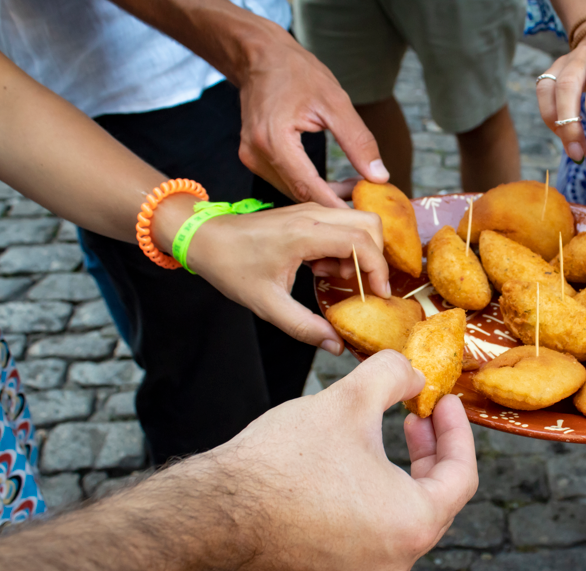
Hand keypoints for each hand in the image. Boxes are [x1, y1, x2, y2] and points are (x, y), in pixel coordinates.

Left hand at [186, 201, 390, 353]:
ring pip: (359, 224)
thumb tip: (336, 345)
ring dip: (358, 254)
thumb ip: (304, 327)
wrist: (206, 239)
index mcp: (304, 233)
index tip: (378, 294)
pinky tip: (320, 269)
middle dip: (374, 258)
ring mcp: (311, 211)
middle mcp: (313, 214)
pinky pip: (343, 226)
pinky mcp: (308, 214)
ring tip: (332, 279)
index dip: (377, 269)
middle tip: (358, 286)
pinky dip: (344, 249)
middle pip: (370, 225)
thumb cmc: (232, 266)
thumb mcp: (268, 305)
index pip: (360, 242)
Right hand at [206, 350, 478, 570]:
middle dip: (431, 449)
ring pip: (404, 514)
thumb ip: (393, 376)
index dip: (457, 432)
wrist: (213, 515)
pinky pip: (375, 529)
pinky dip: (377, 494)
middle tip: (419, 412)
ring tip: (386, 430)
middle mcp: (395, 559)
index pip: (462, 476)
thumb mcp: (349, 401)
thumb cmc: (282, 464)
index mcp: (412, 524)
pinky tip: (355, 463)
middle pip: (437, 498)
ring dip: (403, 470)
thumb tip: (412, 373)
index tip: (444, 403)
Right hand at [237, 36, 388, 206]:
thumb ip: (358, 142)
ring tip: (352, 185)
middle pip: (299, 194)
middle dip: (333, 201)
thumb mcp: (335, 102)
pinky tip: (330, 180)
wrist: (261, 56)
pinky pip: (285, 181)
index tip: (363, 216)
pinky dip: (308, 185)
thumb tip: (379, 177)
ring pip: (292, 191)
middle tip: (364, 196)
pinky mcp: (252, 158)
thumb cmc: (297, 72)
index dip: (337, 206)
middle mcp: (256, 154)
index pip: (308, 188)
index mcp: (273, 140)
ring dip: (322, 195)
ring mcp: (251, 158)